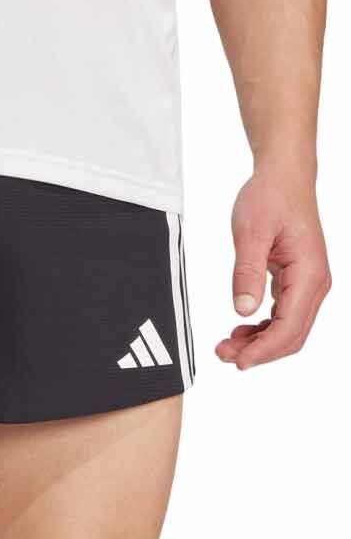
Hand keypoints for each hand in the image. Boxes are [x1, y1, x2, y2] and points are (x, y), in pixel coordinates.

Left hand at [217, 170, 330, 368]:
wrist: (284, 176)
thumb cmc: (269, 197)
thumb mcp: (250, 232)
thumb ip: (247, 272)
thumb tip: (243, 310)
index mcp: (309, 274)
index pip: (288, 328)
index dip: (263, 350)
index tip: (237, 361)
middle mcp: (316, 284)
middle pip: (290, 336)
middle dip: (258, 352)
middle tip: (222, 353)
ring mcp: (309, 285)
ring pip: (288, 331)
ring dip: (259, 344)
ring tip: (227, 344)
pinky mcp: (299, 283)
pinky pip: (284, 318)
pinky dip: (263, 330)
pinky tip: (240, 330)